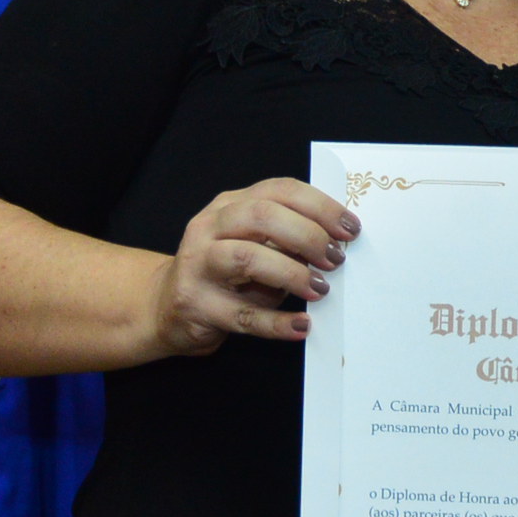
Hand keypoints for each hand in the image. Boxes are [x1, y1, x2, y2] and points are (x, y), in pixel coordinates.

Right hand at [150, 180, 357, 357]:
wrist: (167, 307)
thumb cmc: (224, 273)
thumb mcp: (253, 245)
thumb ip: (286, 238)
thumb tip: (337, 243)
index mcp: (230, 204)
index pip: (279, 190)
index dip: (320, 206)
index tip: (350, 229)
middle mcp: (210, 227)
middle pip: (262, 217)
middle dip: (307, 235)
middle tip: (335, 259)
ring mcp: (199, 265)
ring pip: (247, 258)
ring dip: (292, 273)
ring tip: (319, 289)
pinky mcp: (197, 305)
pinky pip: (244, 315)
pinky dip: (278, 322)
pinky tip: (302, 326)